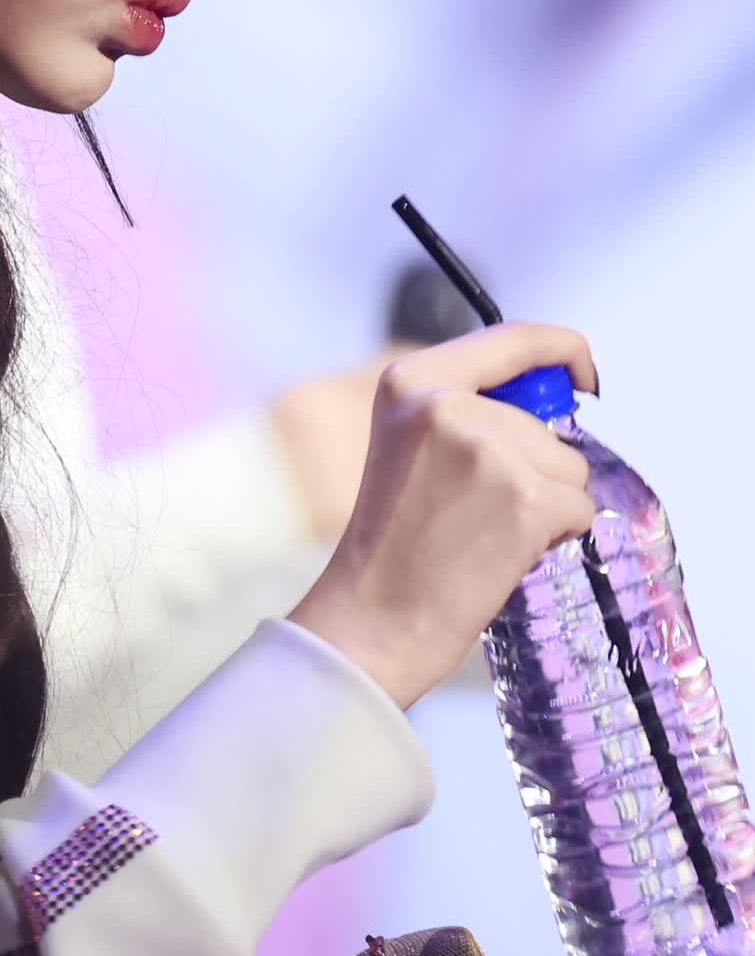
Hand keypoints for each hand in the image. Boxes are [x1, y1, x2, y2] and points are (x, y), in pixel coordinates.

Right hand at [288, 321, 598, 710]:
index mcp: (411, 380)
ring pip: (568, 466)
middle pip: (545, 423)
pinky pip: (579, 507)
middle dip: (536, 468)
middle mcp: (447, 404)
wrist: (373, 617)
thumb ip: (468, 409)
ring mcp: (489, 450)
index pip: (512, 338)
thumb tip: (556, 400)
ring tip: (484, 533)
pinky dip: (558, 535)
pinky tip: (504, 553)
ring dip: (547, 503)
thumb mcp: (410, 443)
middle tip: (477, 512)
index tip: (582, 372)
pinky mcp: (525, 499)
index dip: (561, 349)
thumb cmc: (393, 542)